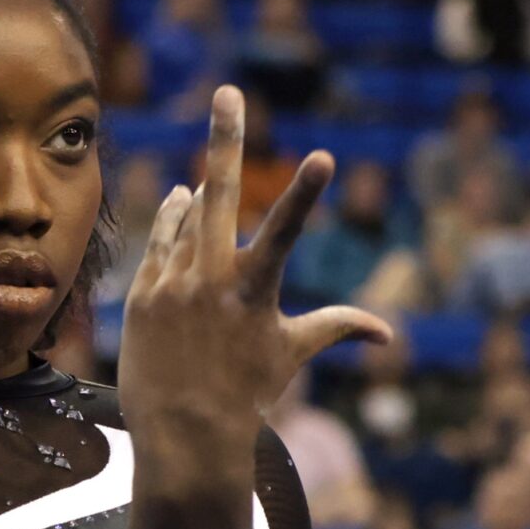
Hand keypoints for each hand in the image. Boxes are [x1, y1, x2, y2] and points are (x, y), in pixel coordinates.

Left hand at [117, 85, 391, 479]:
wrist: (183, 435)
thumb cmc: (248, 392)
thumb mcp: (293, 354)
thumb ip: (338, 328)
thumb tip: (387, 333)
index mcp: (254, 291)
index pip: (286, 231)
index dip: (306, 193)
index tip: (324, 156)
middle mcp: (209, 280)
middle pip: (217, 194)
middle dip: (225, 139)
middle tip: (228, 93)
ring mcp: (170, 284)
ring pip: (187, 219)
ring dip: (200, 191)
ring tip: (208, 172)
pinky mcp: (142, 295)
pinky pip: (159, 242)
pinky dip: (172, 219)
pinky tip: (181, 197)